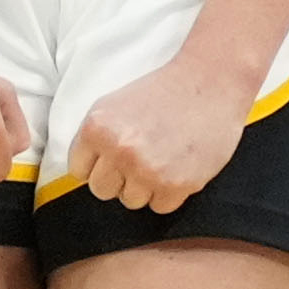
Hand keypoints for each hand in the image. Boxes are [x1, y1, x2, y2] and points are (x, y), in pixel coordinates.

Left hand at [55, 47, 258, 214]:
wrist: (209, 82)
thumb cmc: (162, 91)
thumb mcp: (113, 105)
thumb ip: (95, 137)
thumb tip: (85, 172)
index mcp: (97, 128)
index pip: (79, 170)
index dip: (97, 164)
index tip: (113, 156)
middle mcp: (119, 151)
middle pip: (101, 190)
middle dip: (117, 178)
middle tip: (139, 159)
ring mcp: (148, 169)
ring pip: (130, 201)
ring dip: (143, 187)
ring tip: (160, 161)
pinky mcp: (177, 184)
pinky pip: (160, 207)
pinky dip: (168, 193)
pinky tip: (176, 168)